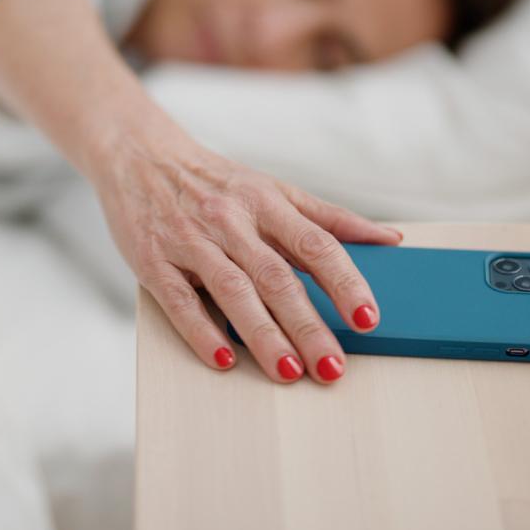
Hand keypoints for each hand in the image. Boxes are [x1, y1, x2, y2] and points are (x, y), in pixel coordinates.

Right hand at [84, 119, 400, 383]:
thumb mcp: (274, 189)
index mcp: (266, 202)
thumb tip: (390, 240)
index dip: (344, 282)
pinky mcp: (153, 261)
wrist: (139, 157)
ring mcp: (190, 241)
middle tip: (332, 367)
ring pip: (233, 291)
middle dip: (308, 325)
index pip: (315, 245)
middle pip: (277, 277)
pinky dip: (202, 331)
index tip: (368, 318)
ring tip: (289, 372)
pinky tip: (224, 359)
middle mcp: (231, 221)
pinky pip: (180, 301)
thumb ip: (329, 218)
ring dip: (263, 335)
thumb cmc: (215, 181)